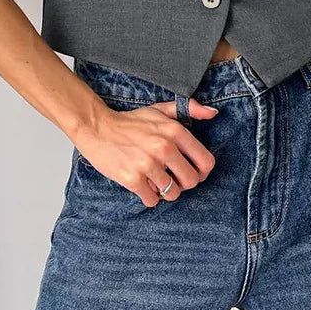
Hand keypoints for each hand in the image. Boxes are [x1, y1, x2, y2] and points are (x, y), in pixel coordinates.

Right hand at [74, 97, 218, 206]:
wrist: (97, 128)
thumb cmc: (131, 122)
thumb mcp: (160, 110)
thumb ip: (189, 109)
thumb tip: (213, 113)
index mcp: (175, 131)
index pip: (206, 162)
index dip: (201, 171)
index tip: (191, 171)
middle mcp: (164, 147)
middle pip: (192, 181)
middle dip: (183, 183)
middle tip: (171, 177)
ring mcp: (148, 164)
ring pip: (173, 193)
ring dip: (165, 191)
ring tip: (154, 180)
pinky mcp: (133, 179)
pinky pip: (152, 200)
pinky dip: (149, 197)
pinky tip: (142, 185)